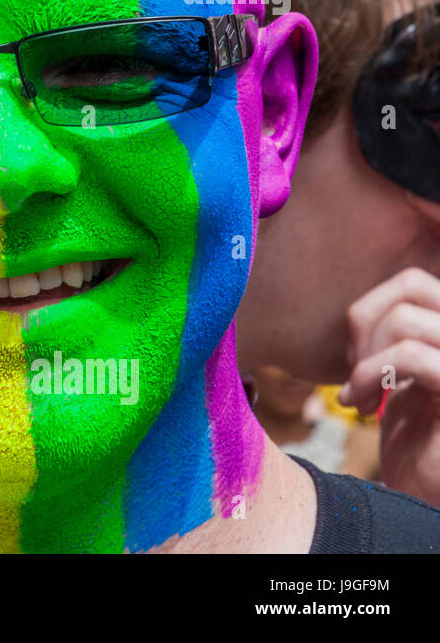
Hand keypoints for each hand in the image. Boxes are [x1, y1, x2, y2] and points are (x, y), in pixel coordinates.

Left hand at [339, 268, 439, 505]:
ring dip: (364, 358)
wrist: (428, 499)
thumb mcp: (405, 374)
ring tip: (357, 395)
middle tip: (353, 368)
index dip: (371, 307)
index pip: (414, 281)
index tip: (356, 353)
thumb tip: (364, 308)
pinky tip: (361, 405)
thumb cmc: (417, 439)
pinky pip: (415, 355)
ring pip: (407, 319)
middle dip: (363, 323)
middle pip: (413, 285)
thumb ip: (397, 335)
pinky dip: (372, 374)